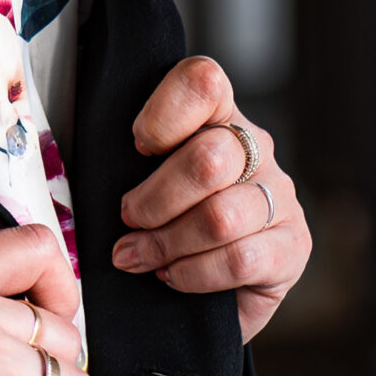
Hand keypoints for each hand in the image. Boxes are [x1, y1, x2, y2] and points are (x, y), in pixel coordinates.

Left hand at [114, 56, 311, 343]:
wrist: (203, 293)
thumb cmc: (161, 222)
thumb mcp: (138, 179)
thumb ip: (123, 161)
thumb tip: (82, 168)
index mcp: (217, 116)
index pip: (202, 82)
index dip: (163, 113)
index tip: (136, 147)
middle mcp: (256, 149)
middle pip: (209, 157)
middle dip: (153, 199)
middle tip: (128, 219)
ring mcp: (279, 197)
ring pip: (220, 216)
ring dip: (166, 243)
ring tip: (139, 257)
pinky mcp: (293, 247)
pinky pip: (240, 259)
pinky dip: (193, 273)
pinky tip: (172, 276)